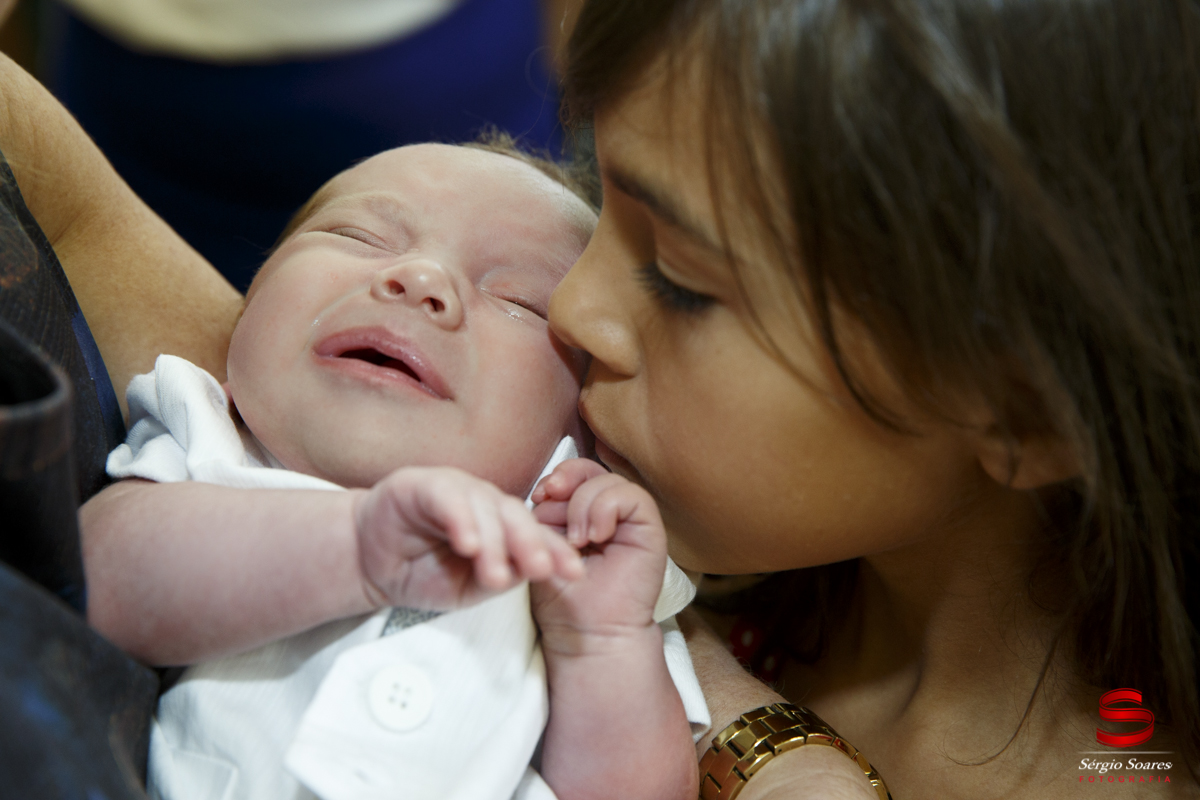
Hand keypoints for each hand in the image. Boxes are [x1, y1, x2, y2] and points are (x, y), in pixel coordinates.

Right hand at [352, 466, 582, 609]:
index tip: (574, 574)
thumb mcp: (471, 586)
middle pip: (515, 515)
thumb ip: (503, 574)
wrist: (369, 564)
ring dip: (493, 541)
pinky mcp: (421, 483)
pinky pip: (447, 498)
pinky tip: (467, 544)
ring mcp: (454, 487)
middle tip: (539, 570)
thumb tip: (537, 569)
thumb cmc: (422, 572)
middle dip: (530, 544)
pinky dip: (460, 520)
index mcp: (501, 522)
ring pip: (484, 506)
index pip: (535, 534)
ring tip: (495, 573)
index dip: (555, 551)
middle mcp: (483, 500)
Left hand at [529, 459, 667, 654]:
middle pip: (591, 469)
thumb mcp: (544, 546)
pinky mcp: (649, 529)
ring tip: (577, 540)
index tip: (538, 497)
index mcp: (583, 515)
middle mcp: (609, 514)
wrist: (585, 633)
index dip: (555, 478)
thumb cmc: (562, 598)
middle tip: (549, 496)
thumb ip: (547, 513)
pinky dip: (606, 509)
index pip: (573, 475)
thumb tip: (547, 487)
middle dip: (567, 478)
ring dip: (584, 503)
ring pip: (609, 480)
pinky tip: (596, 537)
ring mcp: (630, 521)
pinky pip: (631, 496)